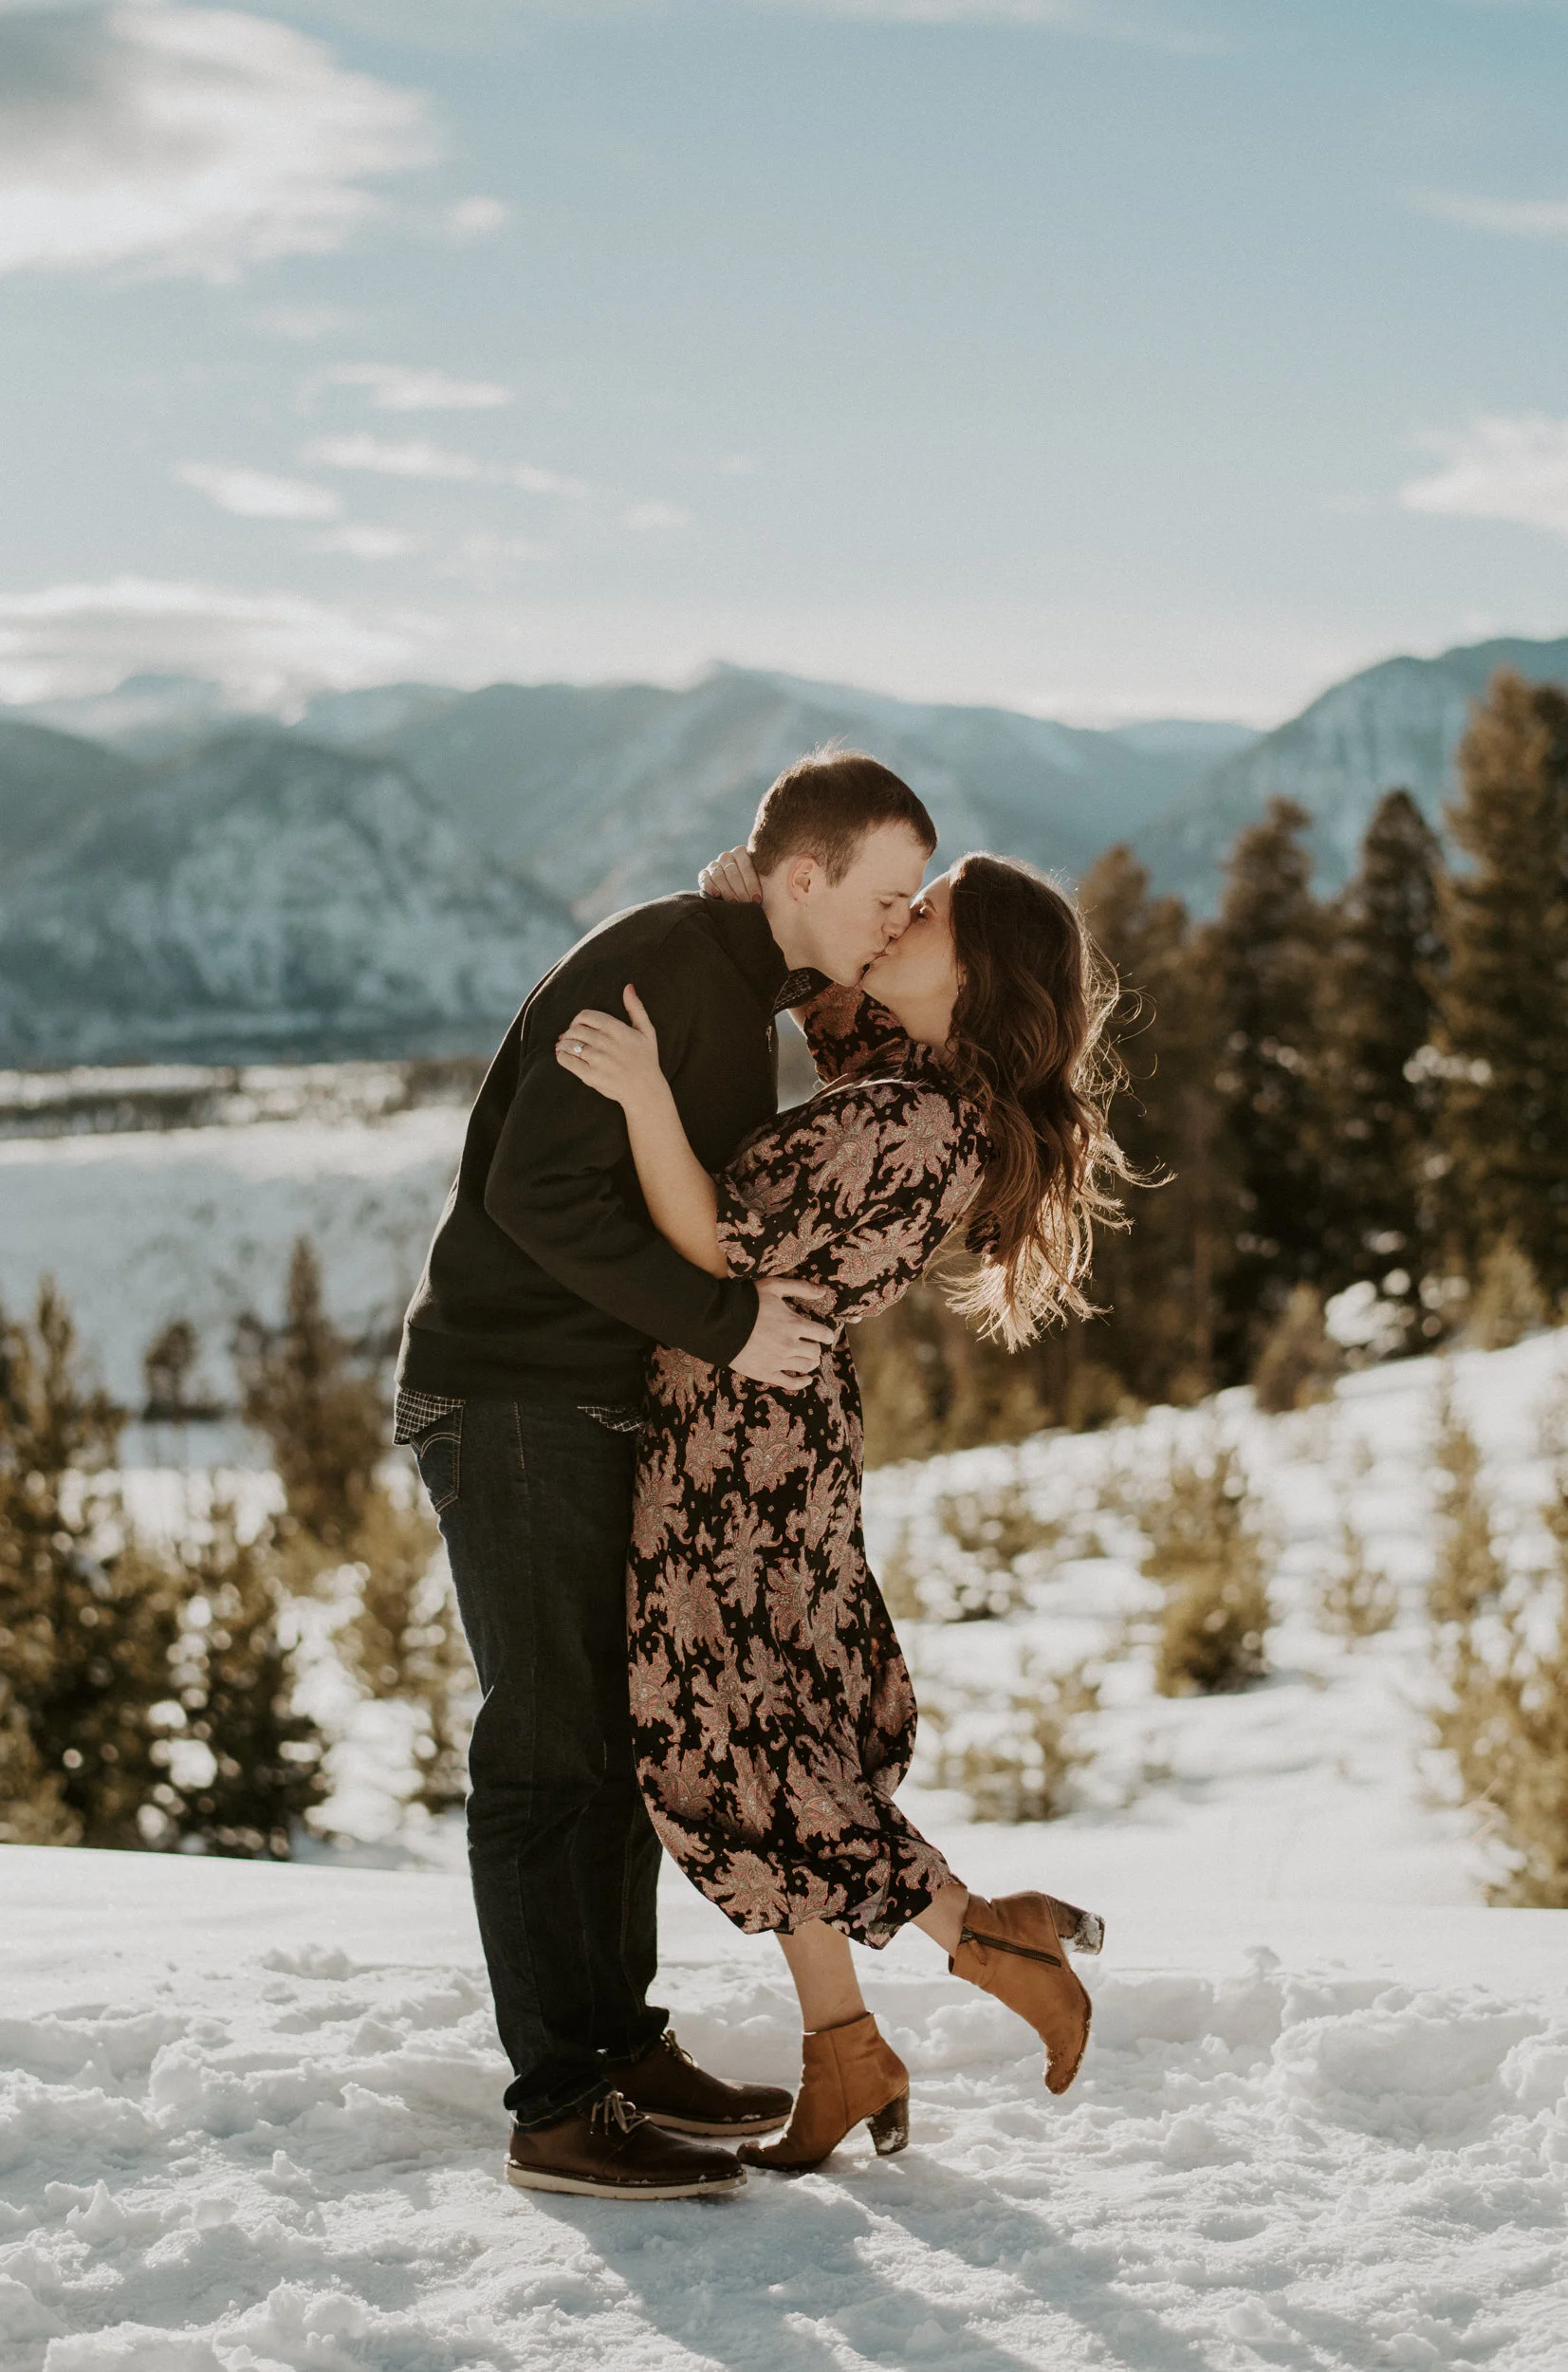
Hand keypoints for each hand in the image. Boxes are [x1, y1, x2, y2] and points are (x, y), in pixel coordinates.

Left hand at [555, 985, 665, 1108]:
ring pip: (569, 1044)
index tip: (579, 1026)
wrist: (646, 1091)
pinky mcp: (590, 1075)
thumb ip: (636, 1008)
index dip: (578, 1020)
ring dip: (563, 1044)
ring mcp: (597, 1059)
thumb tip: (628, 987)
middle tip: (570, 1037)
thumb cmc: (646, 1059)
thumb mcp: (647, 1031)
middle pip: (575, 1030)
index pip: (586, 1016)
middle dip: (570, 1032)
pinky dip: (561, 1056)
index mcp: (617, 1029)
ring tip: (564, 1046)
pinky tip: (563, 1056)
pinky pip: (567, 1061)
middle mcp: (605, 1042)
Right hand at [698, 846, 762, 903]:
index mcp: (742, 852)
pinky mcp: (704, 874)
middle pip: (732, 871)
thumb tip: (778, 881)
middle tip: (746, 903)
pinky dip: (709, 886)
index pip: (746, 865)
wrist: (738, 895)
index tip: (757, 899)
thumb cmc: (754, 889)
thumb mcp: (761, 881)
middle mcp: (727, 856)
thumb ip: (765, 878)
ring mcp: (715, 864)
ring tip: (734, 903)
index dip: (752, 884)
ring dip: (727, 890)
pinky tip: (716, 895)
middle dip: (740, 890)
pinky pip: (705, 878)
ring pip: (719, 875)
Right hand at [729, 1278, 837, 1389]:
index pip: (822, 1334)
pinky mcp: (765, 1373)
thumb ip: (801, 1288)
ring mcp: (778, 1361)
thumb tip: (824, 1292)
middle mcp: (789, 1345)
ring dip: (811, 1362)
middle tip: (812, 1344)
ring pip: (806, 1367)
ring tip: (808, 1358)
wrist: (718, 1322)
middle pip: (815, 1352)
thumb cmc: (747, 1302)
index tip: (826, 1335)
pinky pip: (791, 1383)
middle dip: (816, 1347)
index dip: (827, 1335)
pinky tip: (807, 1379)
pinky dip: (802, 1383)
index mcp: (794, 1324)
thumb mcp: (774, 1287)